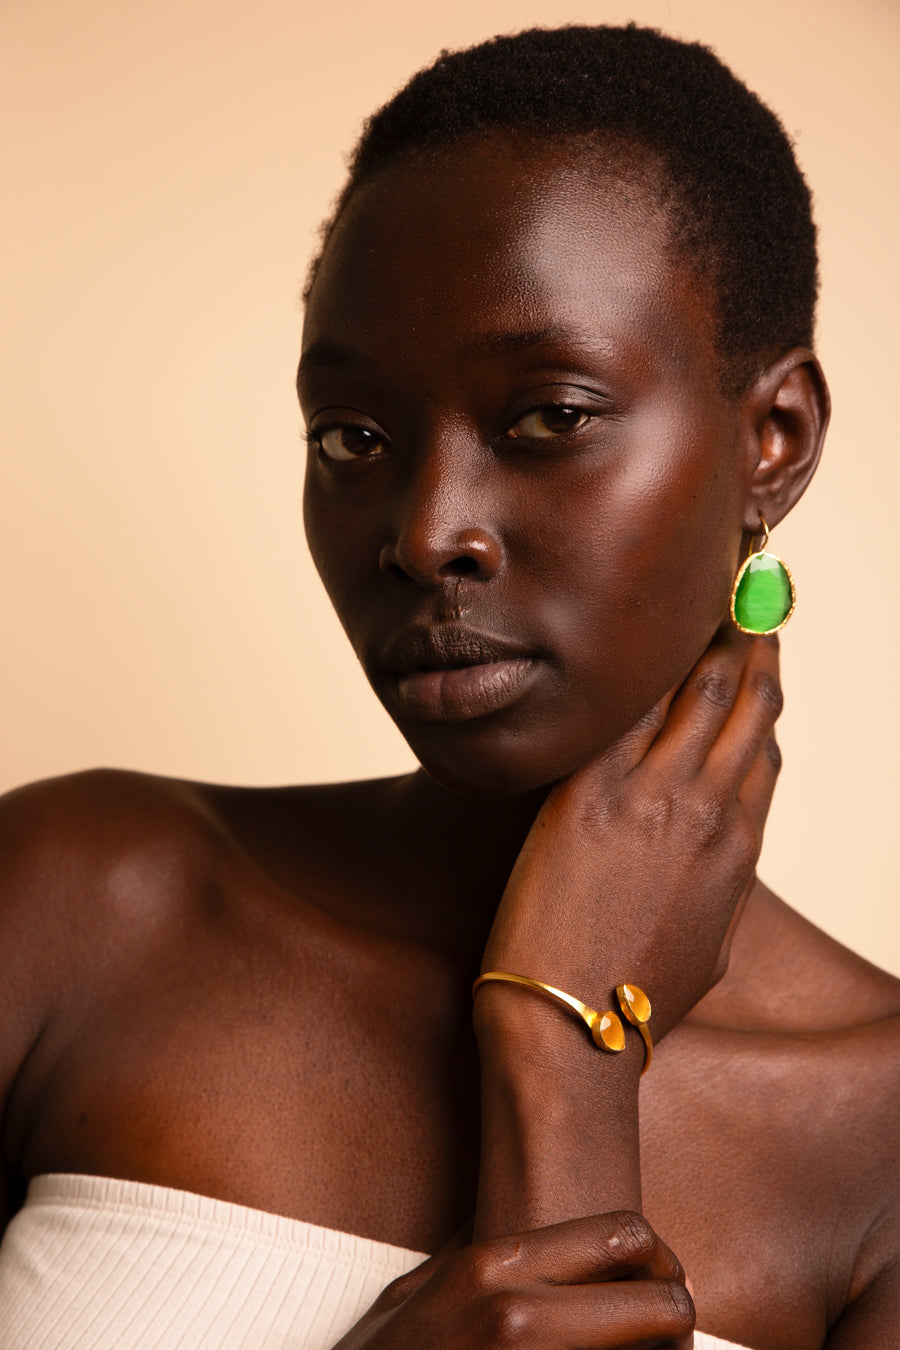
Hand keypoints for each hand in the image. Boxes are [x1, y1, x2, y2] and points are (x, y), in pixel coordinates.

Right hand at [331, 1211, 693, 1348]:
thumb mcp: (422, 1287)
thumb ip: (479, 1257)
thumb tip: (536, 1239)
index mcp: (498, 1265)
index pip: (627, 1236)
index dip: (658, 1262)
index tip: (652, 1287)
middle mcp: (522, 1315)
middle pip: (664, 1301)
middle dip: (676, 1320)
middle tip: (664, 1339)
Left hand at [480, 628, 782, 1040]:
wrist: (569, 1028)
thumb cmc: (630, 1001)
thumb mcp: (706, 948)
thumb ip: (720, 888)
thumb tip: (722, 858)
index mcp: (737, 851)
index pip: (761, 751)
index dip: (762, 698)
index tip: (757, 659)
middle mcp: (707, 813)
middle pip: (743, 706)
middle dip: (748, 646)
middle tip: (741, 600)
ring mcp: (652, 800)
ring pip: (698, 692)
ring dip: (707, 639)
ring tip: (704, 597)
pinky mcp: (590, 796)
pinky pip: (626, 712)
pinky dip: (639, 670)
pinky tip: (635, 635)